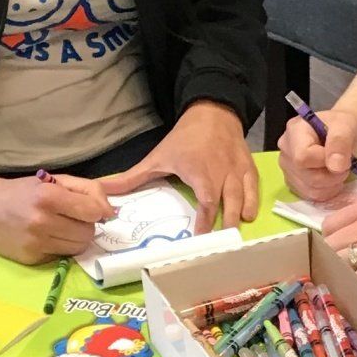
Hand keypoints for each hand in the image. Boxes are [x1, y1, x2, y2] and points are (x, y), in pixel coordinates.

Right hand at [0, 166, 112, 264]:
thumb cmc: (22, 191)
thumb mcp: (55, 180)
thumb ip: (88, 189)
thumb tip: (111, 212)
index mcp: (49, 196)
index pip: (93, 212)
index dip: (94, 211)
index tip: (86, 209)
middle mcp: (41, 220)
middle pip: (88, 233)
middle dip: (84, 226)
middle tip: (69, 218)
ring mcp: (35, 242)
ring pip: (77, 248)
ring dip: (74, 238)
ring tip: (58, 228)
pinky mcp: (30, 258)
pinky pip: (60, 256)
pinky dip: (58, 248)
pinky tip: (44, 238)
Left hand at [106, 102, 258, 230]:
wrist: (212, 112)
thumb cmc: (183, 138)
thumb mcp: (157, 157)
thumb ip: (132, 177)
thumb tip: (103, 189)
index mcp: (199, 172)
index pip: (206, 202)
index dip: (205, 222)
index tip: (200, 238)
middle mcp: (221, 173)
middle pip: (228, 204)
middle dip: (226, 224)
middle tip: (222, 244)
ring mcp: (237, 170)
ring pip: (243, 197)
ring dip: (240, 216)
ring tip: (235, 234)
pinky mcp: (248, 167)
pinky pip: (253, 187)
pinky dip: (253, 202)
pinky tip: (249, 216)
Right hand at [277, 102, 356, 204]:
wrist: (343, 133)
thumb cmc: (343, 127)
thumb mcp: (347, 127)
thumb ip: (340, 143)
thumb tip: (335, 166)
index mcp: (294, 131)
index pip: (302, 157)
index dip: (324, 162)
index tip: (340, 157)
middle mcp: (286, 150)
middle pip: (306, 176)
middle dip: (331, 175)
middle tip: (344, 166)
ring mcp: (287, 168)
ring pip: (309, 189)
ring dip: (331, 185)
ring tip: (338, 170)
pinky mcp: (293, 182)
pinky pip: (309, 195)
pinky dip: (326, 191)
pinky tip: (331, 179)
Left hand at [321, 190, 356, 286]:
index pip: (330, 224)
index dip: (329, 239)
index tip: (336, 249)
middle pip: (329, 245)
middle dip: (330, 258)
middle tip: (339, 268)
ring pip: (338, 263)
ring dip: (339, 273)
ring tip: (345, 281)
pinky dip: (353, 287)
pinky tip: (356, 291)